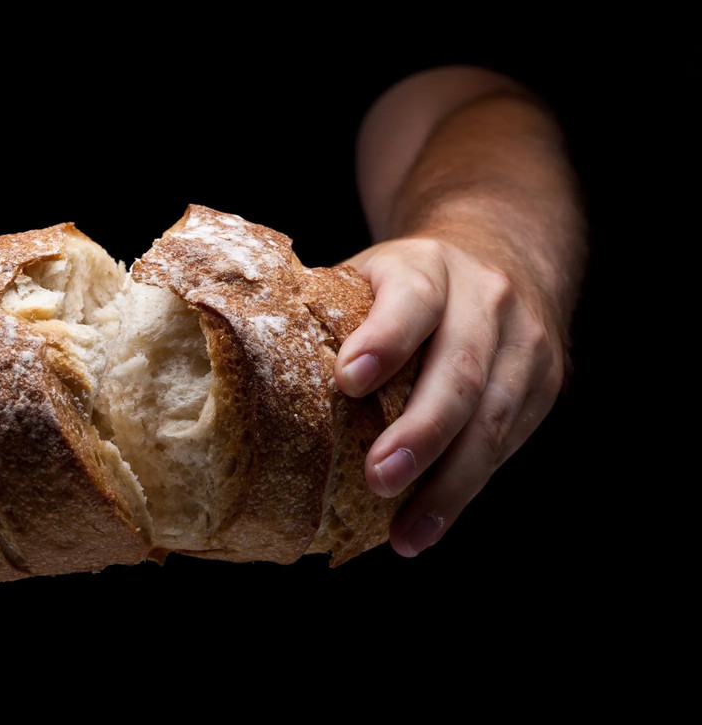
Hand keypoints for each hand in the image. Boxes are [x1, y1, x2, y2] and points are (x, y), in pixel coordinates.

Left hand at [335, 236, 563, 556]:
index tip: (348, 381)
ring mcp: (524, 343)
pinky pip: (507, 445)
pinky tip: (428, 524)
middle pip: (460, 371)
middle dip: (420, 432)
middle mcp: (486, 299)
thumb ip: (327, 311)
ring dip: (449, 484)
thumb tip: (242, 364)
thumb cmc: (408, 285)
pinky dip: (467, 489)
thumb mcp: (369, 276)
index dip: (384, 339)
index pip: (411, 299)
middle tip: (378, 479)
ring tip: (407, 532)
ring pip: (493, 420)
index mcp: (428, 267)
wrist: (502, 256)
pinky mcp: (544, 385)